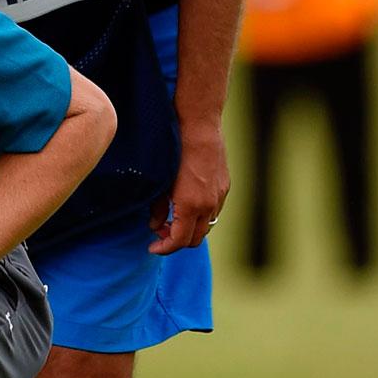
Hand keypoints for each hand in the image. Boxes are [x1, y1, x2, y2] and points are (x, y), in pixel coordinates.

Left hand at [150, 121, 228, 253]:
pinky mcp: (224, 187)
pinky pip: (213, 211)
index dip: (165, 248)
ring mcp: (220, 196)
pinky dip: (199, 216)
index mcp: (191, 206)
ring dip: (189, 229)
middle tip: (159, 234)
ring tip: (171, 220)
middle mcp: (209, 205)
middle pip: (195, 238)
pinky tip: (185, 206)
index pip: (180, 240)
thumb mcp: (159, 183)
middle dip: (176, 241)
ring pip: (206, 226)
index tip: (152, 248)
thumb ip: (157, 209)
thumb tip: (155, 226)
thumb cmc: (174, 153)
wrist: (199, 129)